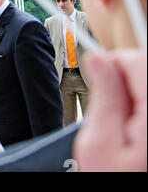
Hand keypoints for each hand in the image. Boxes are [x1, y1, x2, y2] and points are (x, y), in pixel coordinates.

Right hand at [73, 49, 146, 170]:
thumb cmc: (114, 182)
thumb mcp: (98, 144)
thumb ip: (102, 98)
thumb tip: (97, 62)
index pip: (137, 60)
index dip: (111, 64)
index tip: (97, 78)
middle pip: (145, 72)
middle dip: (123, 82)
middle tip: (108, 111)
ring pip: (147, 88)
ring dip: (132, 97)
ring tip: (122, 126)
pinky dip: (141, 110)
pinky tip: (134, 131)